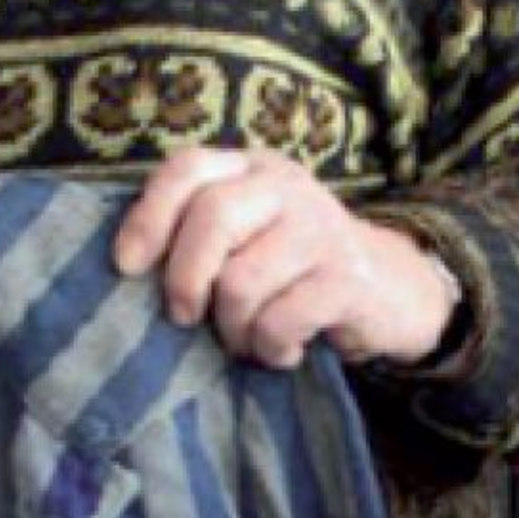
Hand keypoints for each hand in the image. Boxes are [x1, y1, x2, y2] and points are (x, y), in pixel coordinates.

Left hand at [114, 146, 460, 369]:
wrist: (392, 288)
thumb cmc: (293, 266)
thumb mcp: (248, 232)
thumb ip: (199, 231)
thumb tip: (127, 266)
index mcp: (251, 168)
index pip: (187, 167)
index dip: (149, 215)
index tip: (126, 265)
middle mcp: (286, 186)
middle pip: (212, 218)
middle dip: (185, 279)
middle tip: (184, 317)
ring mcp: (321, 228)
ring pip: (241, 282)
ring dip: (232, 329)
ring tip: (245, 340)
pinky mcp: (348, 278)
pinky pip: (279, 321)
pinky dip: (269, 348)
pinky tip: (281, 349)